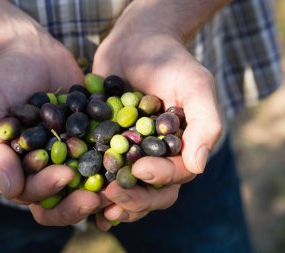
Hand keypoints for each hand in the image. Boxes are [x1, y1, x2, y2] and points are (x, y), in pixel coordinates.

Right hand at [0, 6, 99, 225]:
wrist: (29, 51)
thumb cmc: (1, 82)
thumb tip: (11, 190)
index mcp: (21, 169)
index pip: (33, 194)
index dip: (48, 191)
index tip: (65, 175)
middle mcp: (48, 167)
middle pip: (63, 198)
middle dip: (79, 201)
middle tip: (98, 195)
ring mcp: (73, 153)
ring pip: (89, 181)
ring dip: (104, 186)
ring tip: (120, 181)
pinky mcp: (93, 136)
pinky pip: (107, 151)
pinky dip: (119, 156)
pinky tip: (133, 154)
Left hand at [92, 1, 222, 229]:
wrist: (135, 41)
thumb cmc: (170, 60)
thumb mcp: (195, 85)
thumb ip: (204, 123)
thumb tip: (198, 166)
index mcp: (180, 149)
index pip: (175, 175)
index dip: (159, 177)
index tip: (140, 169)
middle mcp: (156, 157)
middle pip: (150, 191)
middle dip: (134, 197)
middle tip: (113, 193)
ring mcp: (129, 154)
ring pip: (125, 188)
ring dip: (112, 201)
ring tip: (95, 204)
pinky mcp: (104, 145)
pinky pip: (99, 172)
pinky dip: (91, 187)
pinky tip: (81, 195)